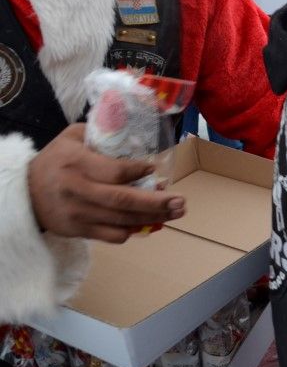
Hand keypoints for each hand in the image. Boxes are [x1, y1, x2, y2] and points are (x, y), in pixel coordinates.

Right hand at [28, 124, 185, 242]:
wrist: (24, 195)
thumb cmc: (55, 161)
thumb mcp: (71, 138)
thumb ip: (100, 132)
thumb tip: (135, 131)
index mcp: (76, 163)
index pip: (113, 171)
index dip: (137, 172)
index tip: (153, 169)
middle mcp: (78, 190)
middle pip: (123, 200)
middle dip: (156, 202)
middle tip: (181, 201)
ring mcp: (78, 214)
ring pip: (122, 220)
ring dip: (153, 217)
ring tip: (176, 212)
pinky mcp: (79, 230)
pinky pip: (112, 235)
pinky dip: (133, 230)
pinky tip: (149, 222)